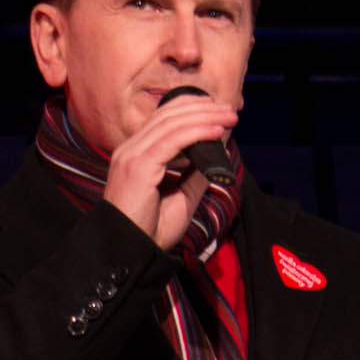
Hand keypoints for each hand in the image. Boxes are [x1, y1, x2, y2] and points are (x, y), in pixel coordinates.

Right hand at [102, 92, 238, 250]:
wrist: (131, 251)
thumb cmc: (151, 230)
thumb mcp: (181, 197)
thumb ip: (195, 174)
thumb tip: (217, 155)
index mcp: (135, 155)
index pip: (162, 118)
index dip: (191, 108)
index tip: (217, 111)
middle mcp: (130, 150)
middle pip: (168, 115)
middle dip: (203, 108)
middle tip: (229, 110)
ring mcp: (132, 156)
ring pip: (172, 123)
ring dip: (205, 117)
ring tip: (228, 117)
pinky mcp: (139, 166)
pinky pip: (174, 140)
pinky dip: (198, 131)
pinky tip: (217, 131)